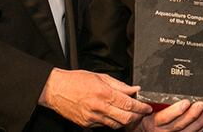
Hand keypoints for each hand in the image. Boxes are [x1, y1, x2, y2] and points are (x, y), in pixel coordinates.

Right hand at [38, 68, 152, 127]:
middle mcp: (100, 107)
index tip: (146, 107)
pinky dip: (111, 121)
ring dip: (125, 120)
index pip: (129, 104)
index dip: (141, 107)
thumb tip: (134, 89)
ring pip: (116, 125)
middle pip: (126, 118)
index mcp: (104, 93)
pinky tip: (111, 114)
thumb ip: (119, 85)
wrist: (56, 89)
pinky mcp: (87, 124)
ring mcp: (93, 118)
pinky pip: (104, 126)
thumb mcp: (100, 77)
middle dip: (137, 116)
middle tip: (141, 112)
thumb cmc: (76, 80)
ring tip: (127, 113)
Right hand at [128, 100, 202, 131]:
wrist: (139, 130)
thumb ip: (147, 98)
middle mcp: (160, 131)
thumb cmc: (140, 118)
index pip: (164, 117)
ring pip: (186, 131)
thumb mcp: (140, 107)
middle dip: (192, 115)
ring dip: (199, 122)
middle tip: (201, 104)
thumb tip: (149, 84)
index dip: (176, 111)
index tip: (185, 102)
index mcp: (151, 122)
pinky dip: (200, 128)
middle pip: (178, 125)